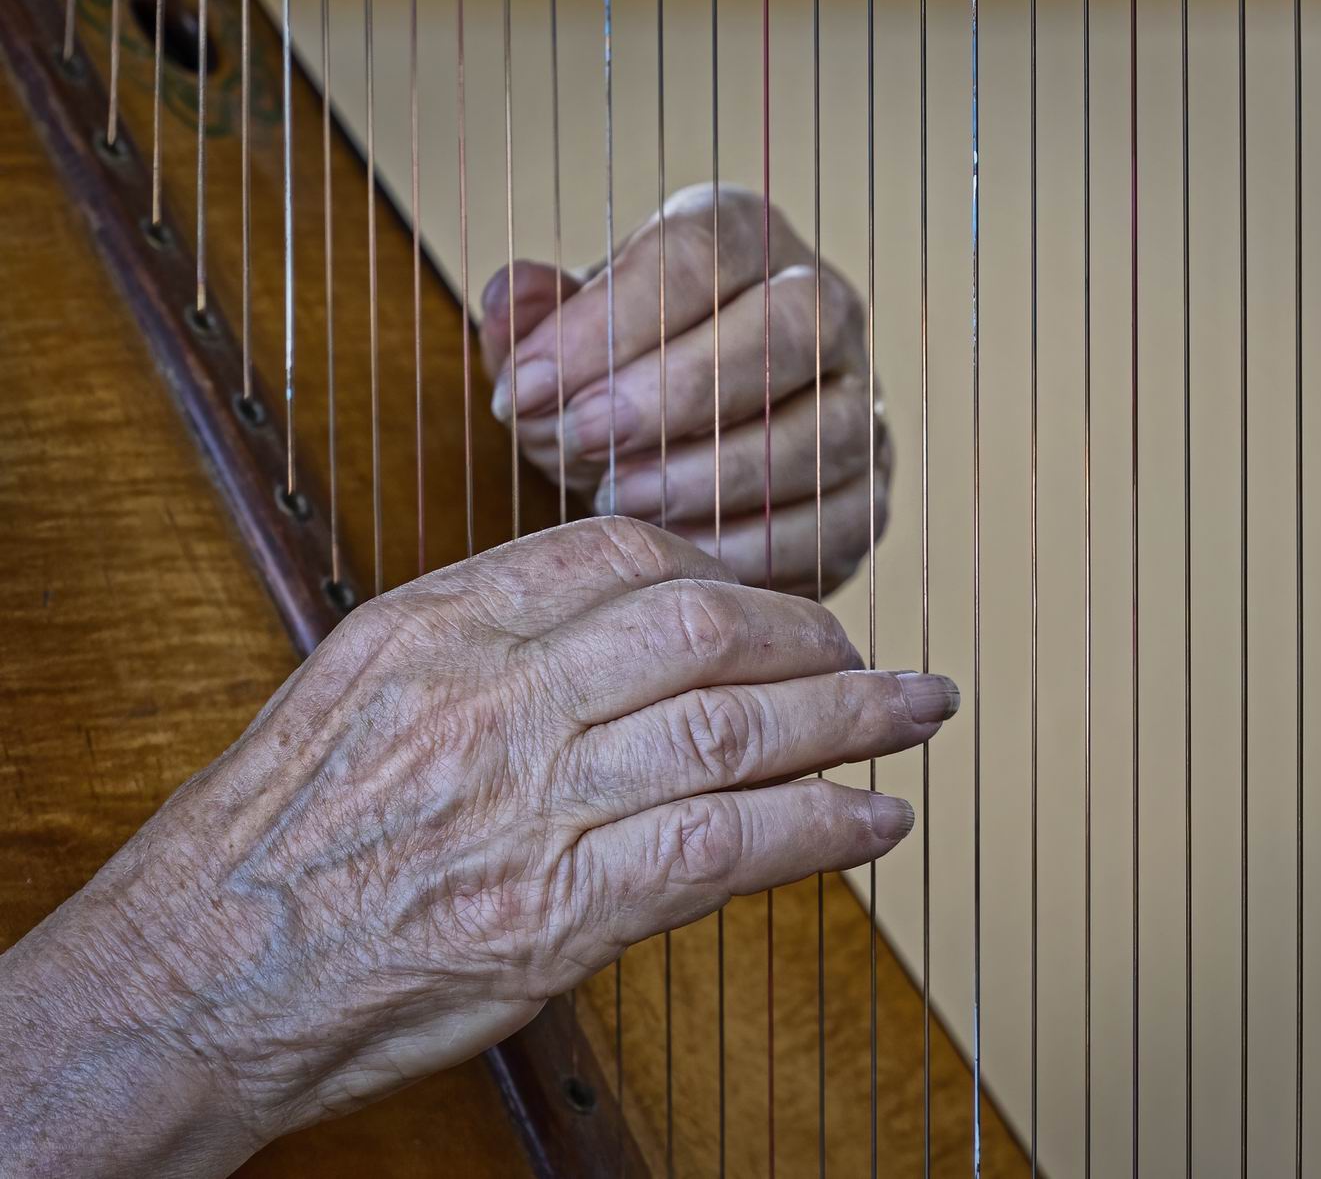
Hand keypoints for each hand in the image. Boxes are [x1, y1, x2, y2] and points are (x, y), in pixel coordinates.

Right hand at [0, 519, 955, 1177]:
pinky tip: (875, 820)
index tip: (768, 599)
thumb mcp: (357, 691)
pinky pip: (721, 849)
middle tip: (866, 659)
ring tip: (917, 713)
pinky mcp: (555, 912)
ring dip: (849, 719)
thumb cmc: (269, 843)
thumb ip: (486, 649)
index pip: (617, 551)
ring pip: (732, 727)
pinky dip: (817, 829)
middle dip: (809, 636)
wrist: (191, 981)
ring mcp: (528, 801)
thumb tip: (606, 637)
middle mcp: (491, 695)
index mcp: (436, 624)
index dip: (721, 567)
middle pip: (700, 625)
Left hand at [479, 184, 887, 595]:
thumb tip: (511, 294)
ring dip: (712, 473)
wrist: (671, 475)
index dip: (607, 321)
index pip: (699, 251)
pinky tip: (674, 556)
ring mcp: (861, 406)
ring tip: (618, 500)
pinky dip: (752, 546)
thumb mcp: (558, 350)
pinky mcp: (870, 498)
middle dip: (679, 389)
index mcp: (745, 238)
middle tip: (582, 440)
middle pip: (794, 325)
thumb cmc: (611, 390)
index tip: (523, 392)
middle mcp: (826, 308)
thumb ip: (530, 323)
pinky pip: (836, 524)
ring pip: (824, 431)